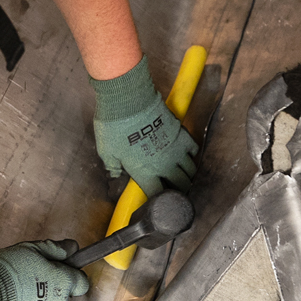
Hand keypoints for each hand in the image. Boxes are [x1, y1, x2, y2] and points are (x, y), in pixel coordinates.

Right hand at [0, 240, 89, 300]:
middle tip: (29, 274)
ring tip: (14, 290)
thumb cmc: (6, 271)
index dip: (70, 272)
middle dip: (50, 285)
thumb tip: (72, 247)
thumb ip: (54, 249)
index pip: (81, 282)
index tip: (57, 266)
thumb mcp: (30, 249)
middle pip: (61, 295)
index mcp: (63, 283)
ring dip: (35, 300)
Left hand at [92, 58, 198, 196]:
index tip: (157, 198)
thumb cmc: (115, 126)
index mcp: (144, 172)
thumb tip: (114, 173)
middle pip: (180, 185)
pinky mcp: (181, 134)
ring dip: (188, 174)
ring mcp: (175, 150)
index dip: (158, 199)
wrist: (129, 101)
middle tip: (176, 189)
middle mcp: (164, 165)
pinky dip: (192, 155)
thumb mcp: (106, 150)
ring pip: (191, 170)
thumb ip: (112, 166)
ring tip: (183, 175)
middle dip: (179, 190)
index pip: (157, 195)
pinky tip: (186, 154)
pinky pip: (194, 150)